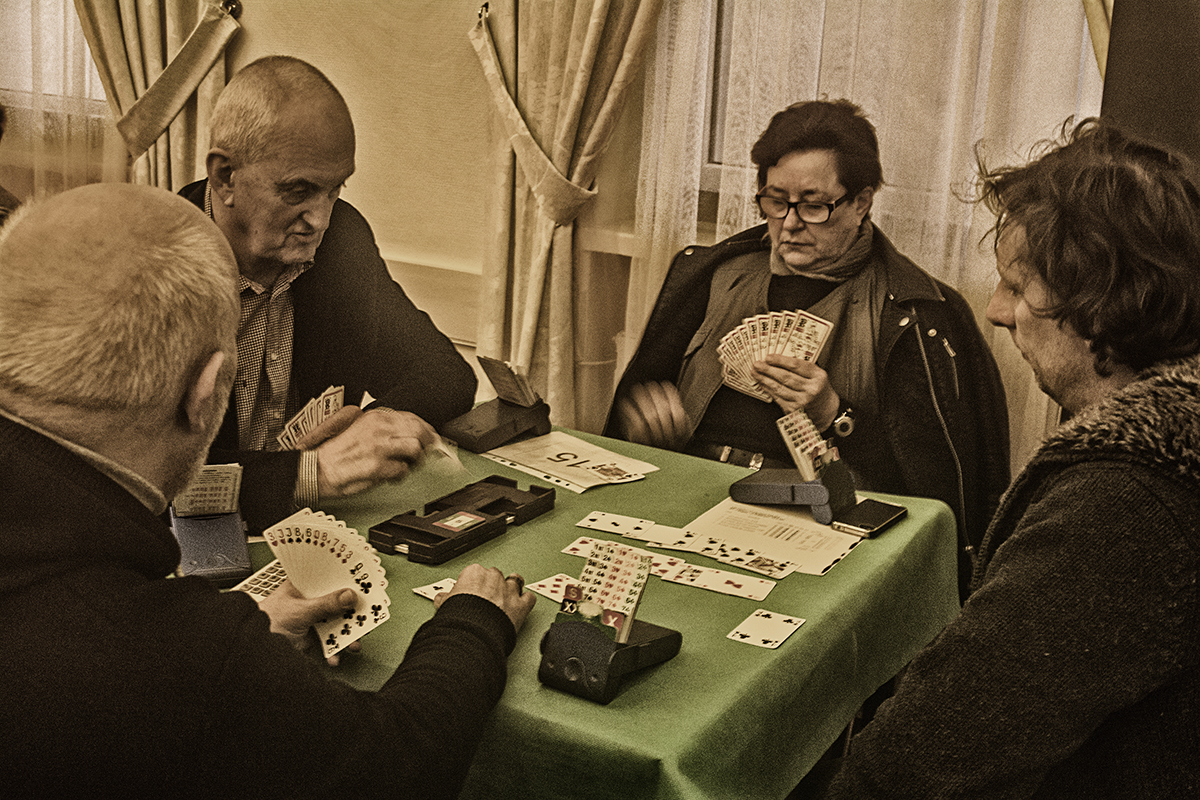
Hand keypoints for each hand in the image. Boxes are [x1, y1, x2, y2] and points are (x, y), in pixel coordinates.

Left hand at [256, 580, 362, 666]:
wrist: (251, 653)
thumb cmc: (265, 623)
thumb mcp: (299, 611)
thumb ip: (325, 604)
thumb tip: (348, 596)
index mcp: (303, 585)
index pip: (328, 574)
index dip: (345, 574)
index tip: (364, 576)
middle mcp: (309, 599)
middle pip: (337, 599)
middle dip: (352, 609)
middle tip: (367, 613)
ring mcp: (311, 618)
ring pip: (337, 622)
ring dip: (346, 634)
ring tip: (353, 643)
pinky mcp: (311, 636)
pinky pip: (329, 641)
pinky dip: (334, 651)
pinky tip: (334, 657)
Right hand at [305, 408, 436, 498]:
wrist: (316, 469)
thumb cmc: (335, 453)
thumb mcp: (357, 427)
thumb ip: (381, 426)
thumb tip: (405, 430)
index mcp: (374, 418)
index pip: (412, 418)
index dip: (425, 429)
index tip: (429, 437)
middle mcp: (378, 429)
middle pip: (418, 431)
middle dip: (426, 444)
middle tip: (424, 453)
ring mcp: (379, 447)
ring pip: (415, 449)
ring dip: (415, 461)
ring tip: (406, 466)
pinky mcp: (377, 467)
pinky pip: (403, 470)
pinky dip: (400, 476)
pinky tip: (392, 477)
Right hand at [434, 564, 535, 633]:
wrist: (473, 631)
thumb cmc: (458, 616)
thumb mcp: (445, 604)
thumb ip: (446, 598)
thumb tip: (441, 599)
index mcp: (474, 573)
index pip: (475, 573)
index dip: (474, 584)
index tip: (472, 593)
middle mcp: (494, 578)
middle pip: (495, 576)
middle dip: (492, 585)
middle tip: (487, 598)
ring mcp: (509, 590)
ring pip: (515, 581)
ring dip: (512, 588)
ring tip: (507, 596)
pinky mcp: (521, 605)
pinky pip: (529, 598)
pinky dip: (527, 601)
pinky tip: (523, 604)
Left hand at [614, 380, 689, 449]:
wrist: (657, 468)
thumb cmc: (667, 448)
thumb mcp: (681, 436)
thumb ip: (680, 419)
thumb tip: (673, 397)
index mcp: (681, 435)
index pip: (677, 411)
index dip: (671, 396)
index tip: (665, 385)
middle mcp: (668, 438)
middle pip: (662, 411)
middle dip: (656, 394)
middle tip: (651, 385)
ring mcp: (653, 440)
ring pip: (648, 415)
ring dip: (642, 399)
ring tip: (638, 389)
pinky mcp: (639, 441)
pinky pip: (634, 422)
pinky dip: (630, 410)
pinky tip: (627, 402)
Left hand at [751, 354, 839, 428]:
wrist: (827, 412)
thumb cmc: (820, 390)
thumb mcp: (818, 375)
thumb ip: (803, 367)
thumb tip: (779, 360)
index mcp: (818, 377)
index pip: (796, 366)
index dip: (780, 361)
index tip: (769, 357)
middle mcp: (811, 390)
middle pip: (785, 377)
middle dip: (768, 370)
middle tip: (757, 364)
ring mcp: (802, 401)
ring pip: (779, 388)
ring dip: (765, 380)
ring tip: (755, 373)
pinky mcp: (795, 411)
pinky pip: (778, 398)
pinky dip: (768, 390)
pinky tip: (762, 384)